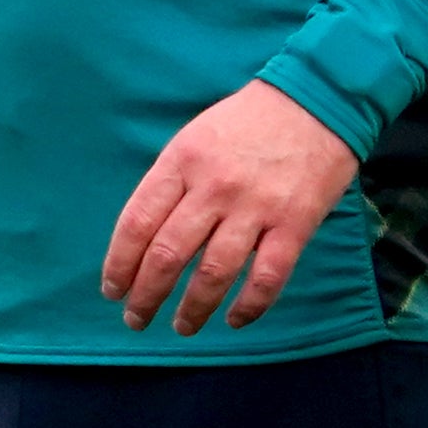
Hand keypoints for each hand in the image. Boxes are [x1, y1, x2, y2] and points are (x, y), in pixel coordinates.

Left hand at [99, 80, 359, 335]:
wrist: (316, 101)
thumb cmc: (246, 122)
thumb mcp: (194, 138)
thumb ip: (171, 182)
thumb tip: (145, 236)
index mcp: (181, 162)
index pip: (137, 222)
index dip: (119, 263)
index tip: (112, 289)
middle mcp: (213, 187)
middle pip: (167, 254)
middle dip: (145, 295)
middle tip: (135, 320)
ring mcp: (255, 208)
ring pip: (213, 273)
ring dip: (192, 309)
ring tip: (182, 326)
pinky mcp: (295, 224)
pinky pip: (267, 277)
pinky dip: (248, 306)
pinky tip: (235, 320)